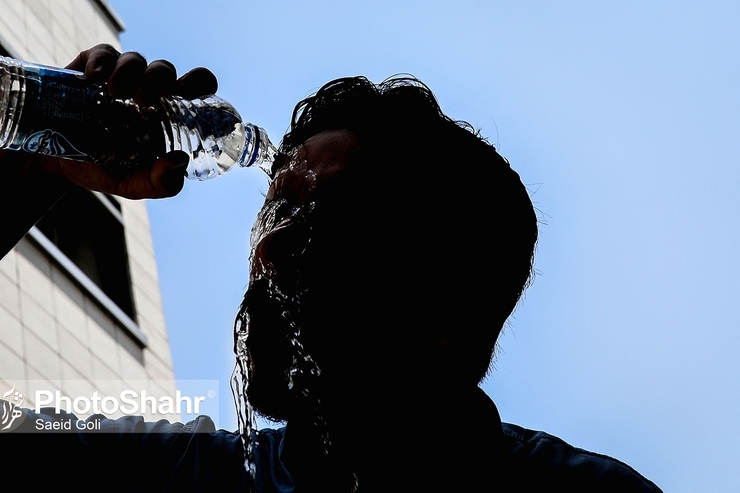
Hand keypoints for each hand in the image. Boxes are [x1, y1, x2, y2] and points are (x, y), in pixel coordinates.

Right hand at [48, 44, 218, 198]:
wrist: (55, 161)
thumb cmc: (103, 169)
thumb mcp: (134, 185)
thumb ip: (161, 183)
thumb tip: (180, 160)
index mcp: (167, 114)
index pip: (196, 86)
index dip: (199, 82)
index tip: (188, 93)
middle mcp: (148, 91)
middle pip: (165, 71)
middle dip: (158, 79)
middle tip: (143, 100)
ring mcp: (120, 77)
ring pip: (136, 60)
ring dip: (130, 72)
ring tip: (115, 92)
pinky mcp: (92, 68)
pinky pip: (103, 53)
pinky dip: (101, 61)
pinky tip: (93, 77)